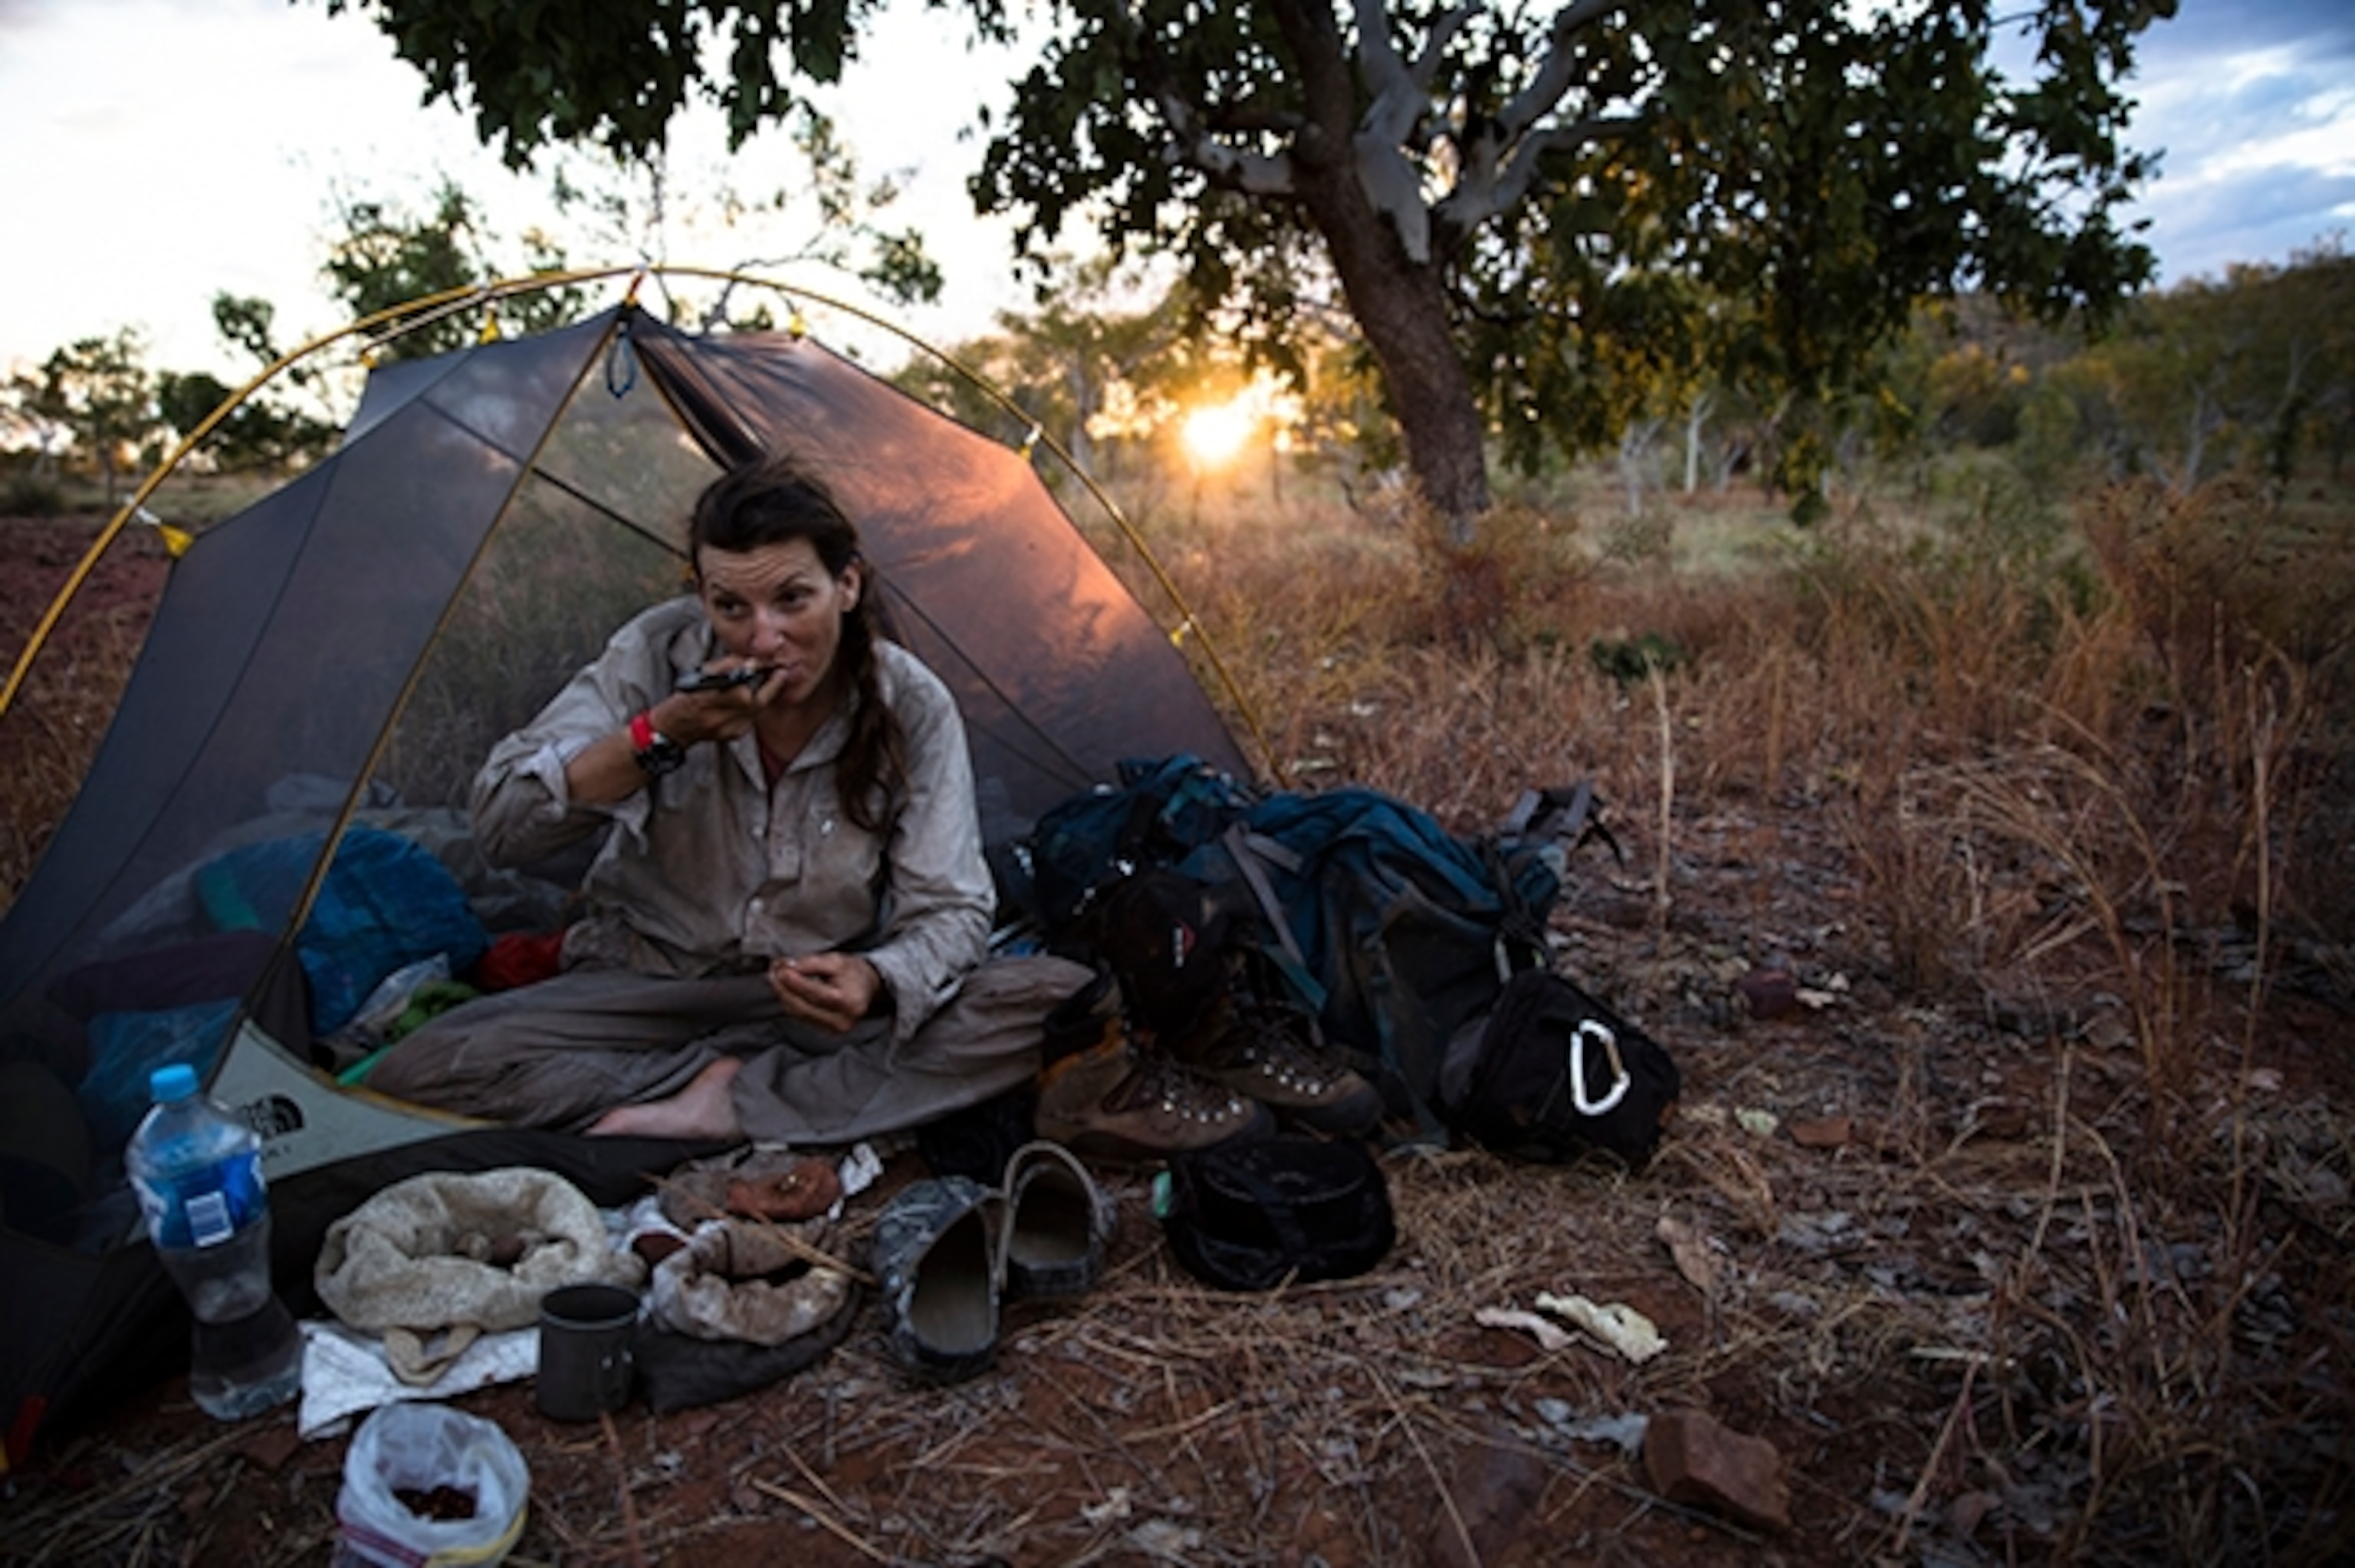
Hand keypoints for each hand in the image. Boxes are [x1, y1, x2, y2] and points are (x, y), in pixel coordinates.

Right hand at [654, 663, 787, 746]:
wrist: (673, 729)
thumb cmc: (684, 698)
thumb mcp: (700, 676)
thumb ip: (726, 667)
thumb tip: (750, 660)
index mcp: (709, 700)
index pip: (743, 690)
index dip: (760, 676)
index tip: (772, 665)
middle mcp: (721, 718)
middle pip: (757, 702)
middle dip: (772, 686)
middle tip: (780, 672)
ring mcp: (729, 729)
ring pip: (757, 711)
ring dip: (765, 695)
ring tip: (770, 681)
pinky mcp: (733, 735)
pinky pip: (751, 718)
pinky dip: (755, 707)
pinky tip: (754, 697)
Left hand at [767, 952, 880, 1033]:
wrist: (865, 989)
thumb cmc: (852, 973)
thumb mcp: (837, 960)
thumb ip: (812, 963)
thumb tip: (787, 967)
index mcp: (850, 1002)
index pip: (816, 993)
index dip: (795, 981)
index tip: (780, 967)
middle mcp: (842, 1021)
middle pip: (803, 1007)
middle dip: (784, 988)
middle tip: (773, 971)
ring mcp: (833, 1030)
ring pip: (798, 1013)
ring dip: (783, 994)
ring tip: (776, 976)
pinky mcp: (824, 1032)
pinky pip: (800, 1017)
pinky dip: (789, 1001)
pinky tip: (784, 988)